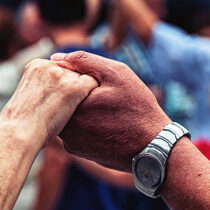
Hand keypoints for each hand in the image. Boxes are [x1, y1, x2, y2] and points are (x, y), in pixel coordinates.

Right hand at [0, 59, 98, 146]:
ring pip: (84, 78)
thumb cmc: (24, 124)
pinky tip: (90, 109)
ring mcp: (61, 76)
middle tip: (67, 107)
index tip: (61, 100)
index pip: (60, 69)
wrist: (20, 132)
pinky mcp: (74, 87)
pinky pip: (94, 85)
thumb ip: (44, 88)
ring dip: (83, 93)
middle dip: (74, 87)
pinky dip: (95, 96)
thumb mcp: (30, 97)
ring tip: (74, 112)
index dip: (64, 85)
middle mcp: (49, 65)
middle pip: (73, 72)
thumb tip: (60, 93)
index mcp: (36, 65)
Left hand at [51, 51, 170, 171]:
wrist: (153, 148)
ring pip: (67, 116)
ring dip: (80, 109)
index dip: (74, 75)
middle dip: (75, 93)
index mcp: (71, 107)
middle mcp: (66, 129)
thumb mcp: (116, 74)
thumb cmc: (138, 108)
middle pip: (60, 101)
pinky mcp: (80, 152)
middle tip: (102, 94)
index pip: (57, 83)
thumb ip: (84, 62)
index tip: (96, 80)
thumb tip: (55, 58)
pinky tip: (106, 122)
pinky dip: (86, 124)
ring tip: (106, 108)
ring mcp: (71, 143)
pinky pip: (76, 131)